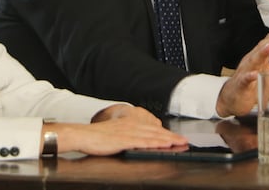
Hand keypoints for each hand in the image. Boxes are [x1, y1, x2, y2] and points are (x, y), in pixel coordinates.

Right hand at [56, 106, 185, 155]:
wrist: (83, 135)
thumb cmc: (97, 137)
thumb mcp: (116, 134)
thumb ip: (128, 136)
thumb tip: (139, 142)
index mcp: (130, 123)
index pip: (152, 128)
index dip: (166, 133)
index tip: (177, 137)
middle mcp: (132, 125)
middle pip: (156, 131)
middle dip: (172, 136)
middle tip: (185, 141)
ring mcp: (129, 132)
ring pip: (152, 135)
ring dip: (167, 139)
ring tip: (179, 143)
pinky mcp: (124, 140)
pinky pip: (143, 141)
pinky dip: (155, 143)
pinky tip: (163, 145)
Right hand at [216, 25, 268, 116]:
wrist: (233, 98)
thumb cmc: (253, 84)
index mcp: (261, 57)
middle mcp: (253, 61)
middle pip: (263, 47)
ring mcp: (246, 71)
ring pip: (253, 60)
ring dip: (262, 52)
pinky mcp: (241, 85)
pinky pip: (245, 79)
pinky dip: (249, 76)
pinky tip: (254, 74)